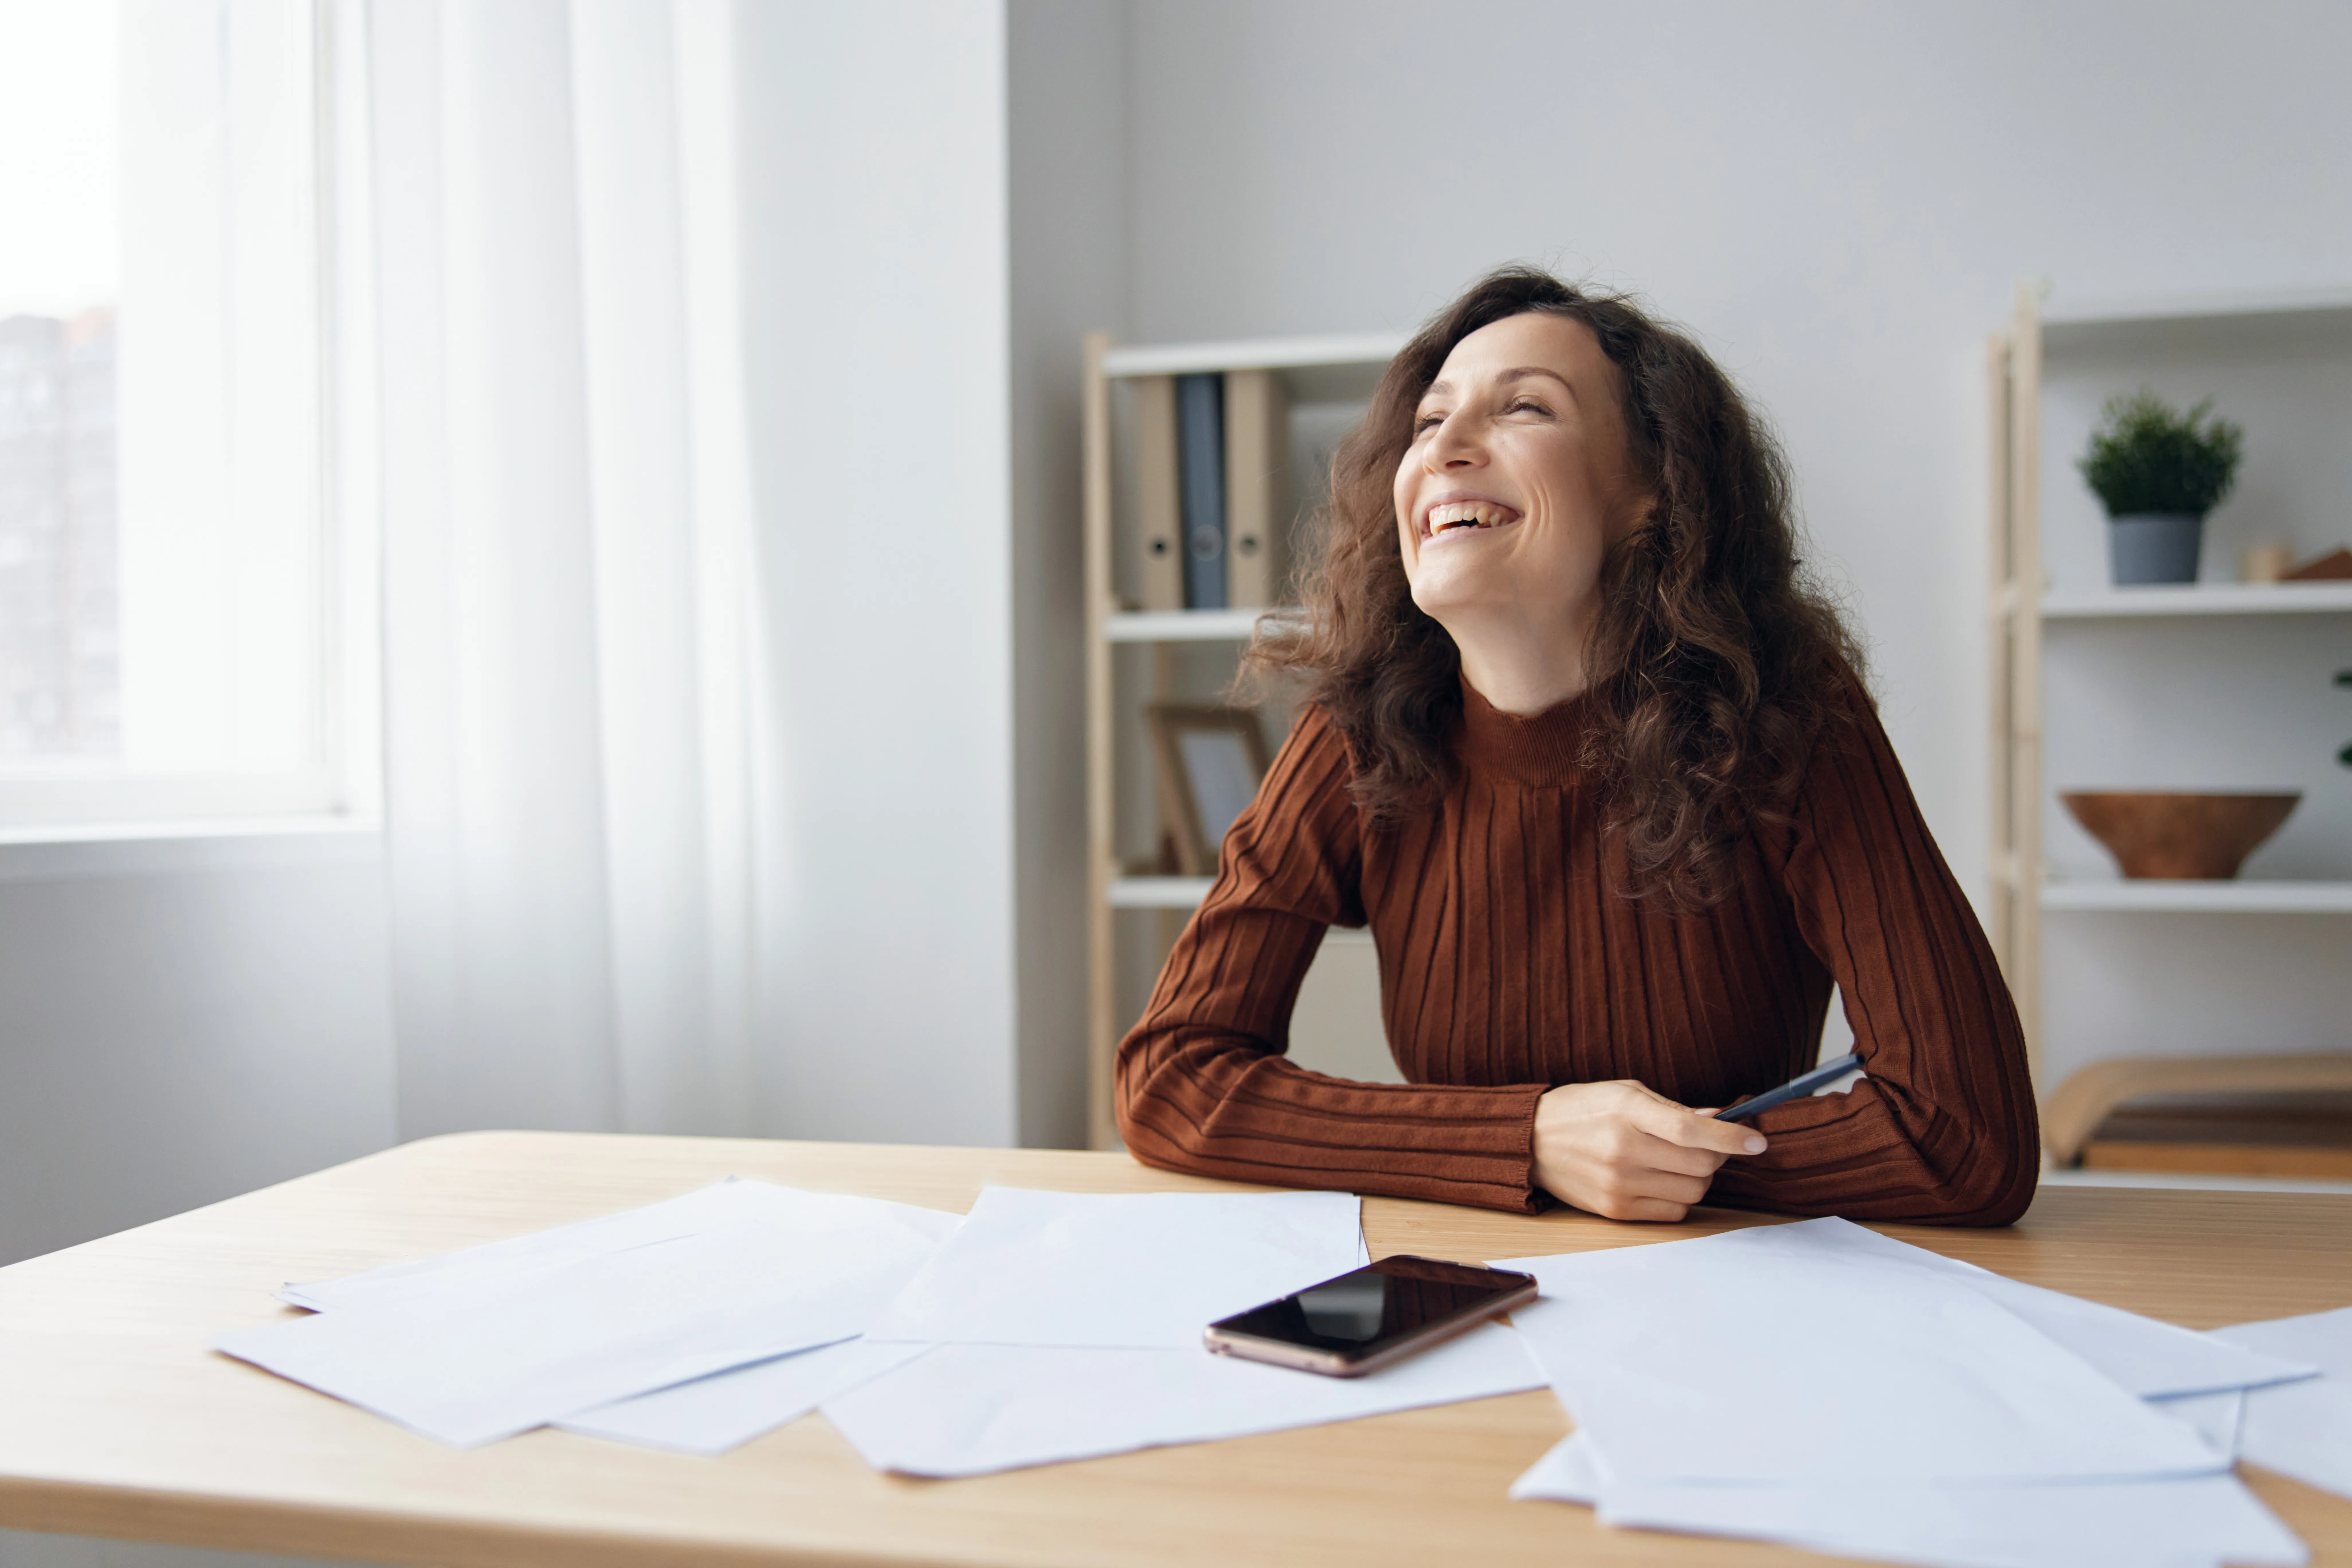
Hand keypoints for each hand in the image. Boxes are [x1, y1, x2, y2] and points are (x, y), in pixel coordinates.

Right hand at [1531, 1080, 1766, 1221]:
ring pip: (1692, 1193)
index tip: (1758, 1141)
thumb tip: (1720, 1117)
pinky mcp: (1615, 1210)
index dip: (1730, 1137)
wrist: (1531, 1140)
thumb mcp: (1625, 1093)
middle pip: (1701, 1166)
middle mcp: (1622, 1150)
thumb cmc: (1583, 1109)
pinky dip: (1678, 1198)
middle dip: (1715, 1156)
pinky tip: (1658, 1181)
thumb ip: (1673, 1108)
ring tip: (1675, 1162)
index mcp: (1626, 1111)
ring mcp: (1618, 1184)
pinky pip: (1673, 1212)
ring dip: (1698, 1178)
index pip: (1690, 1129)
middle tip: (1705, 1146)